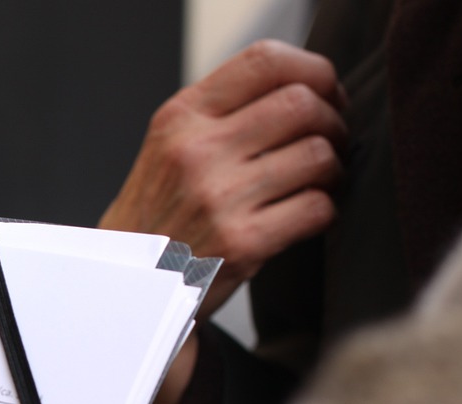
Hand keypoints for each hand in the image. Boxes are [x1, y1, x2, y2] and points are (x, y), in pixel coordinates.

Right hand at [100, 39, 346, 316]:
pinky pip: (317, 208)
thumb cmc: (158, 215)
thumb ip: (222, 113)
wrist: (128, 286)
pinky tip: (305, 216)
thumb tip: (308, 89)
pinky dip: (325, 211)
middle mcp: (197, 152)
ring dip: (333, 169)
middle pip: (303, 104)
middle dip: (333, 122)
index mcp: (181, 118)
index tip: (325, 94)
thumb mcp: (169, 147)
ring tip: (318, 181)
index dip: (314, 71)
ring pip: (318, 155)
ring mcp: (218, 198)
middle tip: (331, 142)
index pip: (266, 61)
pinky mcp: (241, 243)